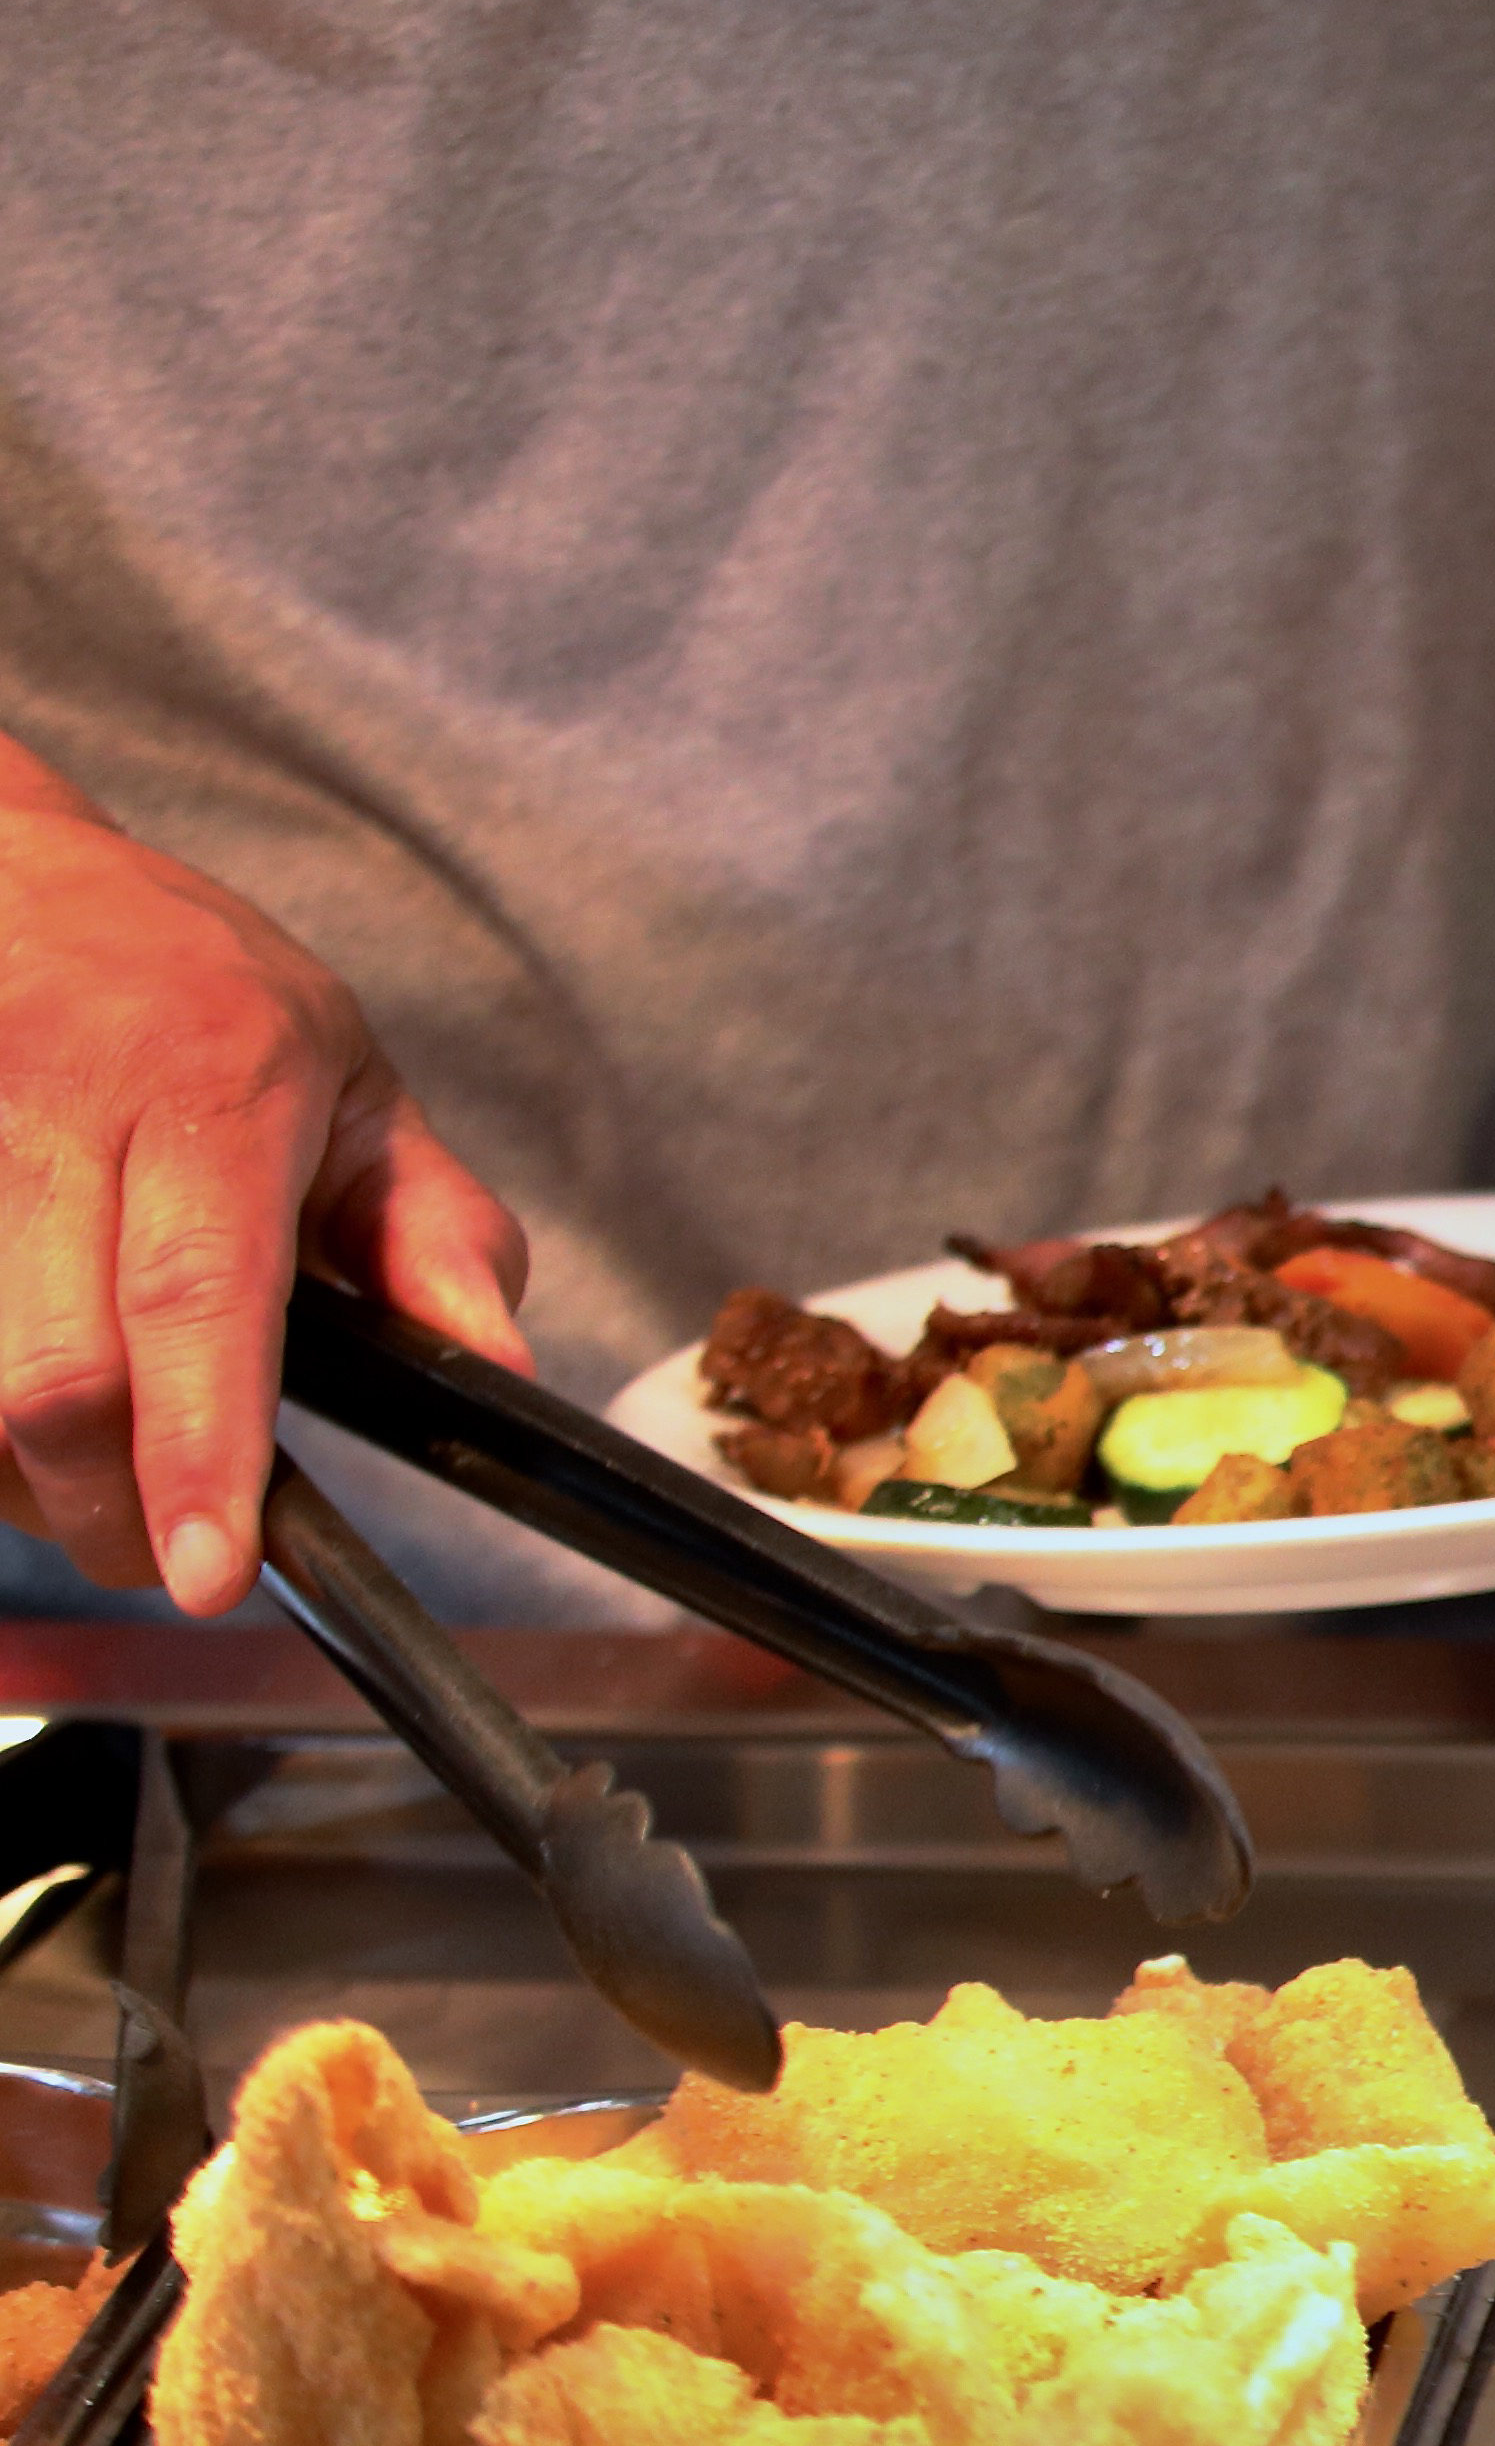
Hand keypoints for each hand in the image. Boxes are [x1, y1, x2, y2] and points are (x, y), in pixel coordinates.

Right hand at [0, 742, 529, 1612]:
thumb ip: (433, 1229)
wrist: (17, 875)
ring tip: (98, 1487)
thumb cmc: (198, 993)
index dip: (199, 1448)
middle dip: (111, 1506)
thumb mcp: (352, 1082)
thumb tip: (496, 1363)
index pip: (199, 1297)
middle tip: (167, 1556)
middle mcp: (59, 1108)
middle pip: (59, 1373)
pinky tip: (27, 1433)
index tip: (212, 1570)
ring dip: (31, 1481)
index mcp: (206, 1087)